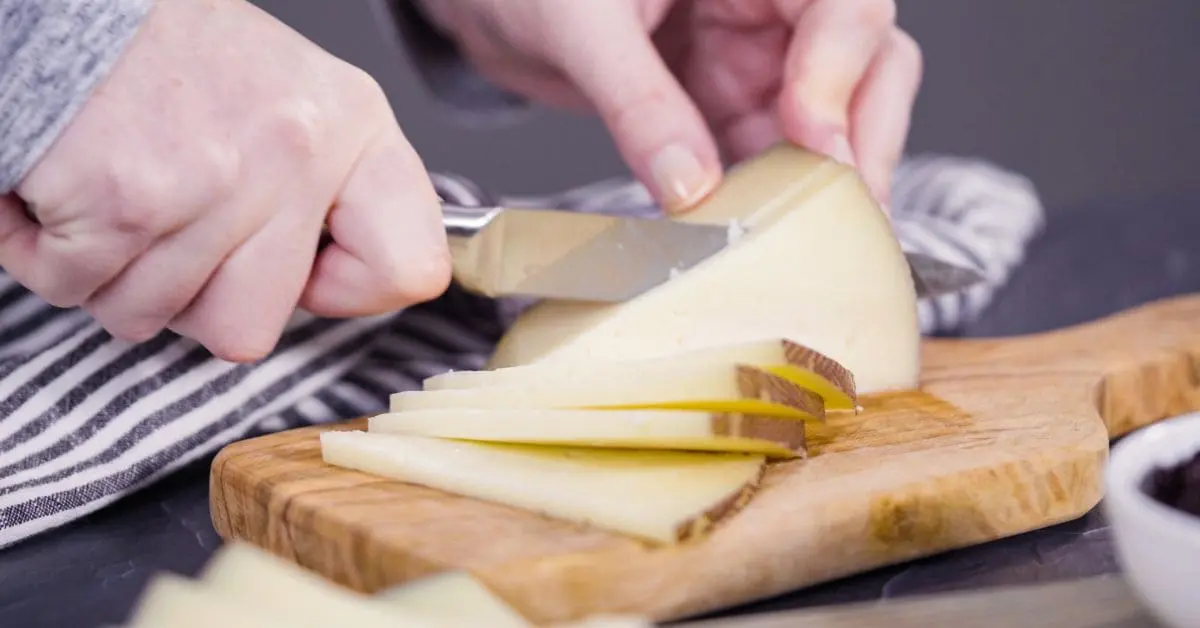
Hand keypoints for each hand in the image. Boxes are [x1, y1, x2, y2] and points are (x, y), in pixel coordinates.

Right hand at [0, 0, 450, 361]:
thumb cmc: (185, 57)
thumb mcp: (300, 100)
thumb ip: (334, 191)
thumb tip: (343, 280)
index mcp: (353, 128)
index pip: (410, 268)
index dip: (346, 290)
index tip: (309, 268)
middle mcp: (294, 155)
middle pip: (250, 329)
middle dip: (195, 300)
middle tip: (176, 228)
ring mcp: (209, 183)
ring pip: (154, 317)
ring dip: (118, 277)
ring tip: (119, 199)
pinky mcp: (120, 200)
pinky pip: (78, 288)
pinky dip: (56, 258)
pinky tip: (71, 197)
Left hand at [421, 0, 920, 211]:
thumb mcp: (580, 23)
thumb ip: (638, 100)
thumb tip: (689, 186)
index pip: (844, 4)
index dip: (841, 72)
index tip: (812, 141)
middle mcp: (770, 4)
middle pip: (867, 64)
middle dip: (861, 139)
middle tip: (840, 215)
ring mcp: (755, 56)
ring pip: (831, 119)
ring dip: (821, 181)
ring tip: (802, 241)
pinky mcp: (729, 104)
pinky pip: (774, 153)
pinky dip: (772, 196)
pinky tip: (757, 236)